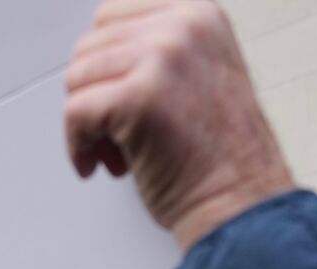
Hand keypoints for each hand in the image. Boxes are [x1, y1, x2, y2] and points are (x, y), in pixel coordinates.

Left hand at [64, 0, 295, 249]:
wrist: (240, 202)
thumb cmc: (220, 155)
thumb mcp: (200, 72)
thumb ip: (157, 51)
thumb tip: (97, 56)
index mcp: (198, 12)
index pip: (112, 13)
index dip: (102, 60)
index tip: (108, 91)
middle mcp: (182, 26)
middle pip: (89, 47)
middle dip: (92, 93)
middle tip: (111, 132)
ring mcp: (161, 58)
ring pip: (77, 79)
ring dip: (85, 124)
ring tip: (114, 152)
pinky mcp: (138, 97)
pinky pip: (76, 113)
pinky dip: (78, 147)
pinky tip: (100, 166)